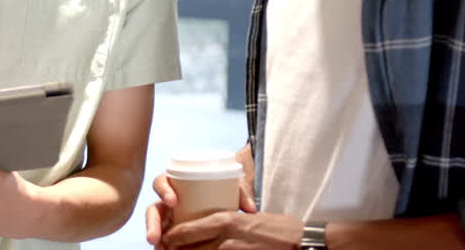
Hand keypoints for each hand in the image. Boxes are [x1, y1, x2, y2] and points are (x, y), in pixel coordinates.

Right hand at [146, 149, 257, 247]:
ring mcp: (168, 217)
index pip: (161, 183)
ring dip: (154, 238)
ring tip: (158, 248)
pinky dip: (164, 245)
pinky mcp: (172, 230)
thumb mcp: (231, 188)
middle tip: (155, 237)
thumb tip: (251, 209)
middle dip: (152, 224)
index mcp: (175, 184)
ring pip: (155, 227)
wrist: (223, 198)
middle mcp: (167, 201)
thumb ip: (241, 193)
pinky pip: (164, 238)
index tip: (173, 202)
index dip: (164, 191)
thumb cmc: (223, 189)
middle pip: (153, 210)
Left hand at [161, 210, 301, 248]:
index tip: (163, 241)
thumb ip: (222, 223)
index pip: (184, 231)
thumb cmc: (274, 227)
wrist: (300, 241)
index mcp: (222, 220)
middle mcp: (223, 238)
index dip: (169, 239)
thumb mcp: (244, 217)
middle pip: (186, 249)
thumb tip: (203, 228)